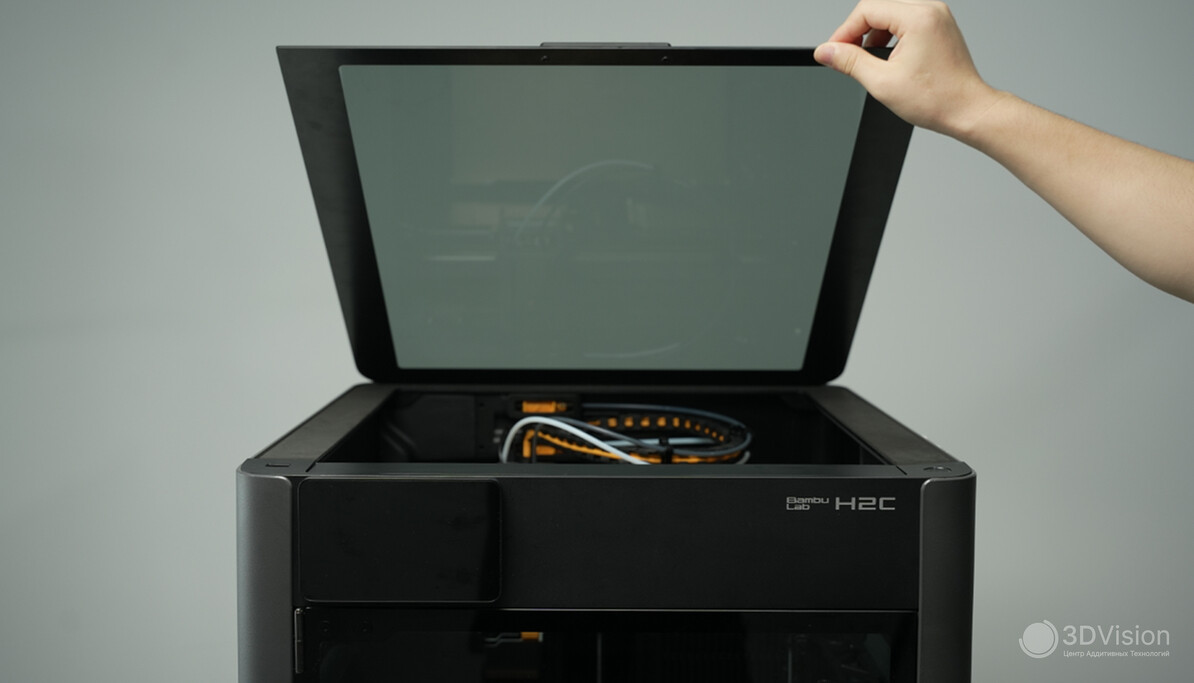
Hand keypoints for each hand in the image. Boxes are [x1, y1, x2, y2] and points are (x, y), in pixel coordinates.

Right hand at [815, 0, 1004, 138]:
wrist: (967, 109)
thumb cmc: (937, 99)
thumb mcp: (882, 82)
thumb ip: (849, 62)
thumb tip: (825, 52)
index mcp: (918, 17)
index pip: (866, 10)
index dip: (844, 31)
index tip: (832, 52)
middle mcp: (930, 10)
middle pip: (877, 8)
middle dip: (857, 32)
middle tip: (844, 57)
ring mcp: (936, 16)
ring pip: (890, 14)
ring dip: (872, 35)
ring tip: (866, 60)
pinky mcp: (938, 25)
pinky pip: (904, 20)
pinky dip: (889, 36)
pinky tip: (885, 57)